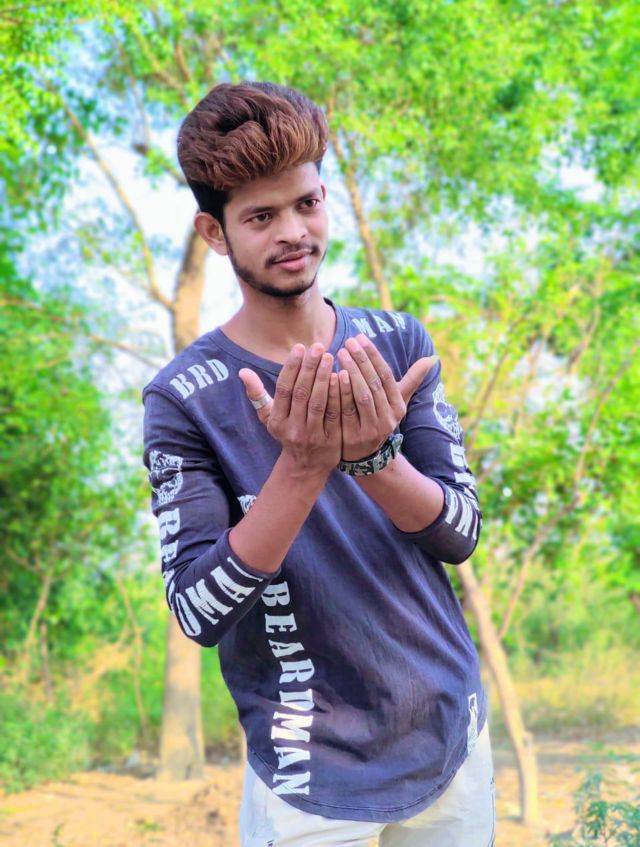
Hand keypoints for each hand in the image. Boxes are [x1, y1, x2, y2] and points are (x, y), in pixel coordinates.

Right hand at [238, 343, 340, 475]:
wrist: (306, 467)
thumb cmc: (287, 434)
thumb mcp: (269, 418)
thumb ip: (257, 394)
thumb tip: (243, 371)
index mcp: (277, 421)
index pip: (283, 389)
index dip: (291, 368)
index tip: (299, 348)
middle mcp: (293, 428)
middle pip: (301, 393)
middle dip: (310, 368)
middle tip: (319, 347)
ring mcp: (312, 435)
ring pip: (318, 403)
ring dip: (324, 378)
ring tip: (330, 357)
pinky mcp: (330, 440)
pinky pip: (335, 414)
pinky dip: (338, 395)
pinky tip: (342, 377)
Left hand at [336, 334, 436, 460]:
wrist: (364, 454)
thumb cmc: (379, 417)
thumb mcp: (397, 401)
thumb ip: (412, 379)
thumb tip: (433, 358)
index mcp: (398, 407)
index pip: (387, 376)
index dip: (373, 356)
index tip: (360, 337)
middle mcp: (388, 418)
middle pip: (374, 384)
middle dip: (361, 360)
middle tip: (348, 342)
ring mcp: (371, 429)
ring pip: (362, 396)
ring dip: (351, 373)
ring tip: (340, 354)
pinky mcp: (353, 437)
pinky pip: (346, 411)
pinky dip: (340, 392)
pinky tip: (332, 376)